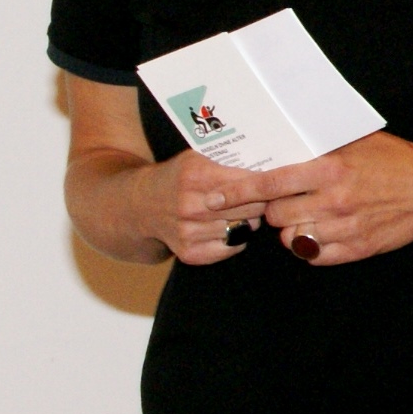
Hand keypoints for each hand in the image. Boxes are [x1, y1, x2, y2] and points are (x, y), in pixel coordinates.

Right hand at [151, 151, 268, 265]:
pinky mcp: (189, 253)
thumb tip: (267, 174)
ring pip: (243, 229)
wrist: (138, 206)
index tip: (274, 185)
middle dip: (260, 203)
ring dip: (248, 222)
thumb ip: (227, 165)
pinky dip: (236, 240)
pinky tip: (227, 229)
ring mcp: (189, 231)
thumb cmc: (175, 179)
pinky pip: (231, 248)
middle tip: (259, 200)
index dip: (265, 185)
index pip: (249, 184)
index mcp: (195, 177)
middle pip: (251, 208)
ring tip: (239, 214)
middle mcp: (191, 206)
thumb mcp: (195, 160)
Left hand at [246, 132, 412, 267]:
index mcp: (330, 167)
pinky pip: (314, 255)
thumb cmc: (393, 160)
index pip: (269, 182)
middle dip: (271, 209)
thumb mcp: (355, 141)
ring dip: (291, 228)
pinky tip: (322, 231)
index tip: (214, 198)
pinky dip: (311, 246)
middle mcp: (334, 198)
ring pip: (291, 237)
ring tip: (306, 214)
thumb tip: (275, 142)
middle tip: (281, 201)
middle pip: (275, 213)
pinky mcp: (357, 249)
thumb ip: (316, 145)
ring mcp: (346, 227)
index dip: (236, 192)